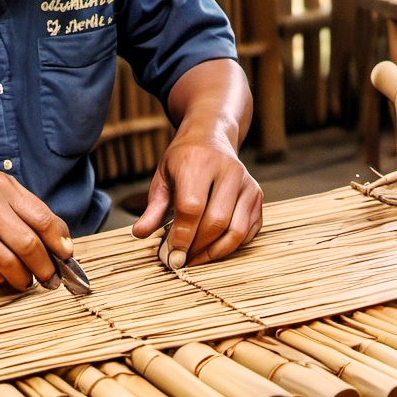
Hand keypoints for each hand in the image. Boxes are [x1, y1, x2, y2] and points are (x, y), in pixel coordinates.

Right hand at [0, 166, 72, 290]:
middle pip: (28, 243)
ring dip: (23, 277)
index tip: (66, 256)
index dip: (59, 242)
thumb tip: (59, 238)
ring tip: (28, 282)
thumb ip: (26, 207)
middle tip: (51, 279)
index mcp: (2, 186)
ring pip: (8, 261)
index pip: (42, 218)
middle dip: (45, 266)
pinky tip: (3, 277)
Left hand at [131, 58, 259, 266]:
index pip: (192, 207)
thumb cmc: (182, 159)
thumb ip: (153, 208)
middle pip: (216, 221)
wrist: (211, 136)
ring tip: (196, 258)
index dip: (182, 235)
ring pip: (236, 230)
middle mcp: (228, 170)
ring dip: (215, 252)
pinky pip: (248, 230)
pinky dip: (231, 246)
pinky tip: (213, 248)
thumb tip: (139, 234)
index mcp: (199, 162)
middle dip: (197, 247)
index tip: (171, 254)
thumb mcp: (162, 177)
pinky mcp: (257, 194)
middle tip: (181, 260)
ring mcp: (247, 182)